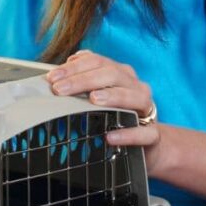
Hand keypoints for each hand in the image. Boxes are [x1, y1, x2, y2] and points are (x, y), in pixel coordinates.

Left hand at [45, 49, 163, 167]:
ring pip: (134, 97)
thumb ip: (84, 80)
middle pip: (111, 74)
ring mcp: (147, 109)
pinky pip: (145, 133)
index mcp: (122, 74)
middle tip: (60, 90)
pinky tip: (110, 137)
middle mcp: (136, 87)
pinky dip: (128, 134)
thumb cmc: (118, 115)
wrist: (146, 144)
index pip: (97, 62)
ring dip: (112, 97)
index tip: (52, 78)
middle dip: (83, 80)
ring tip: (93, 100)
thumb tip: (61, 71)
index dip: (74, 68)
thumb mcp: (101, 95)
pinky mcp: (153, 134)